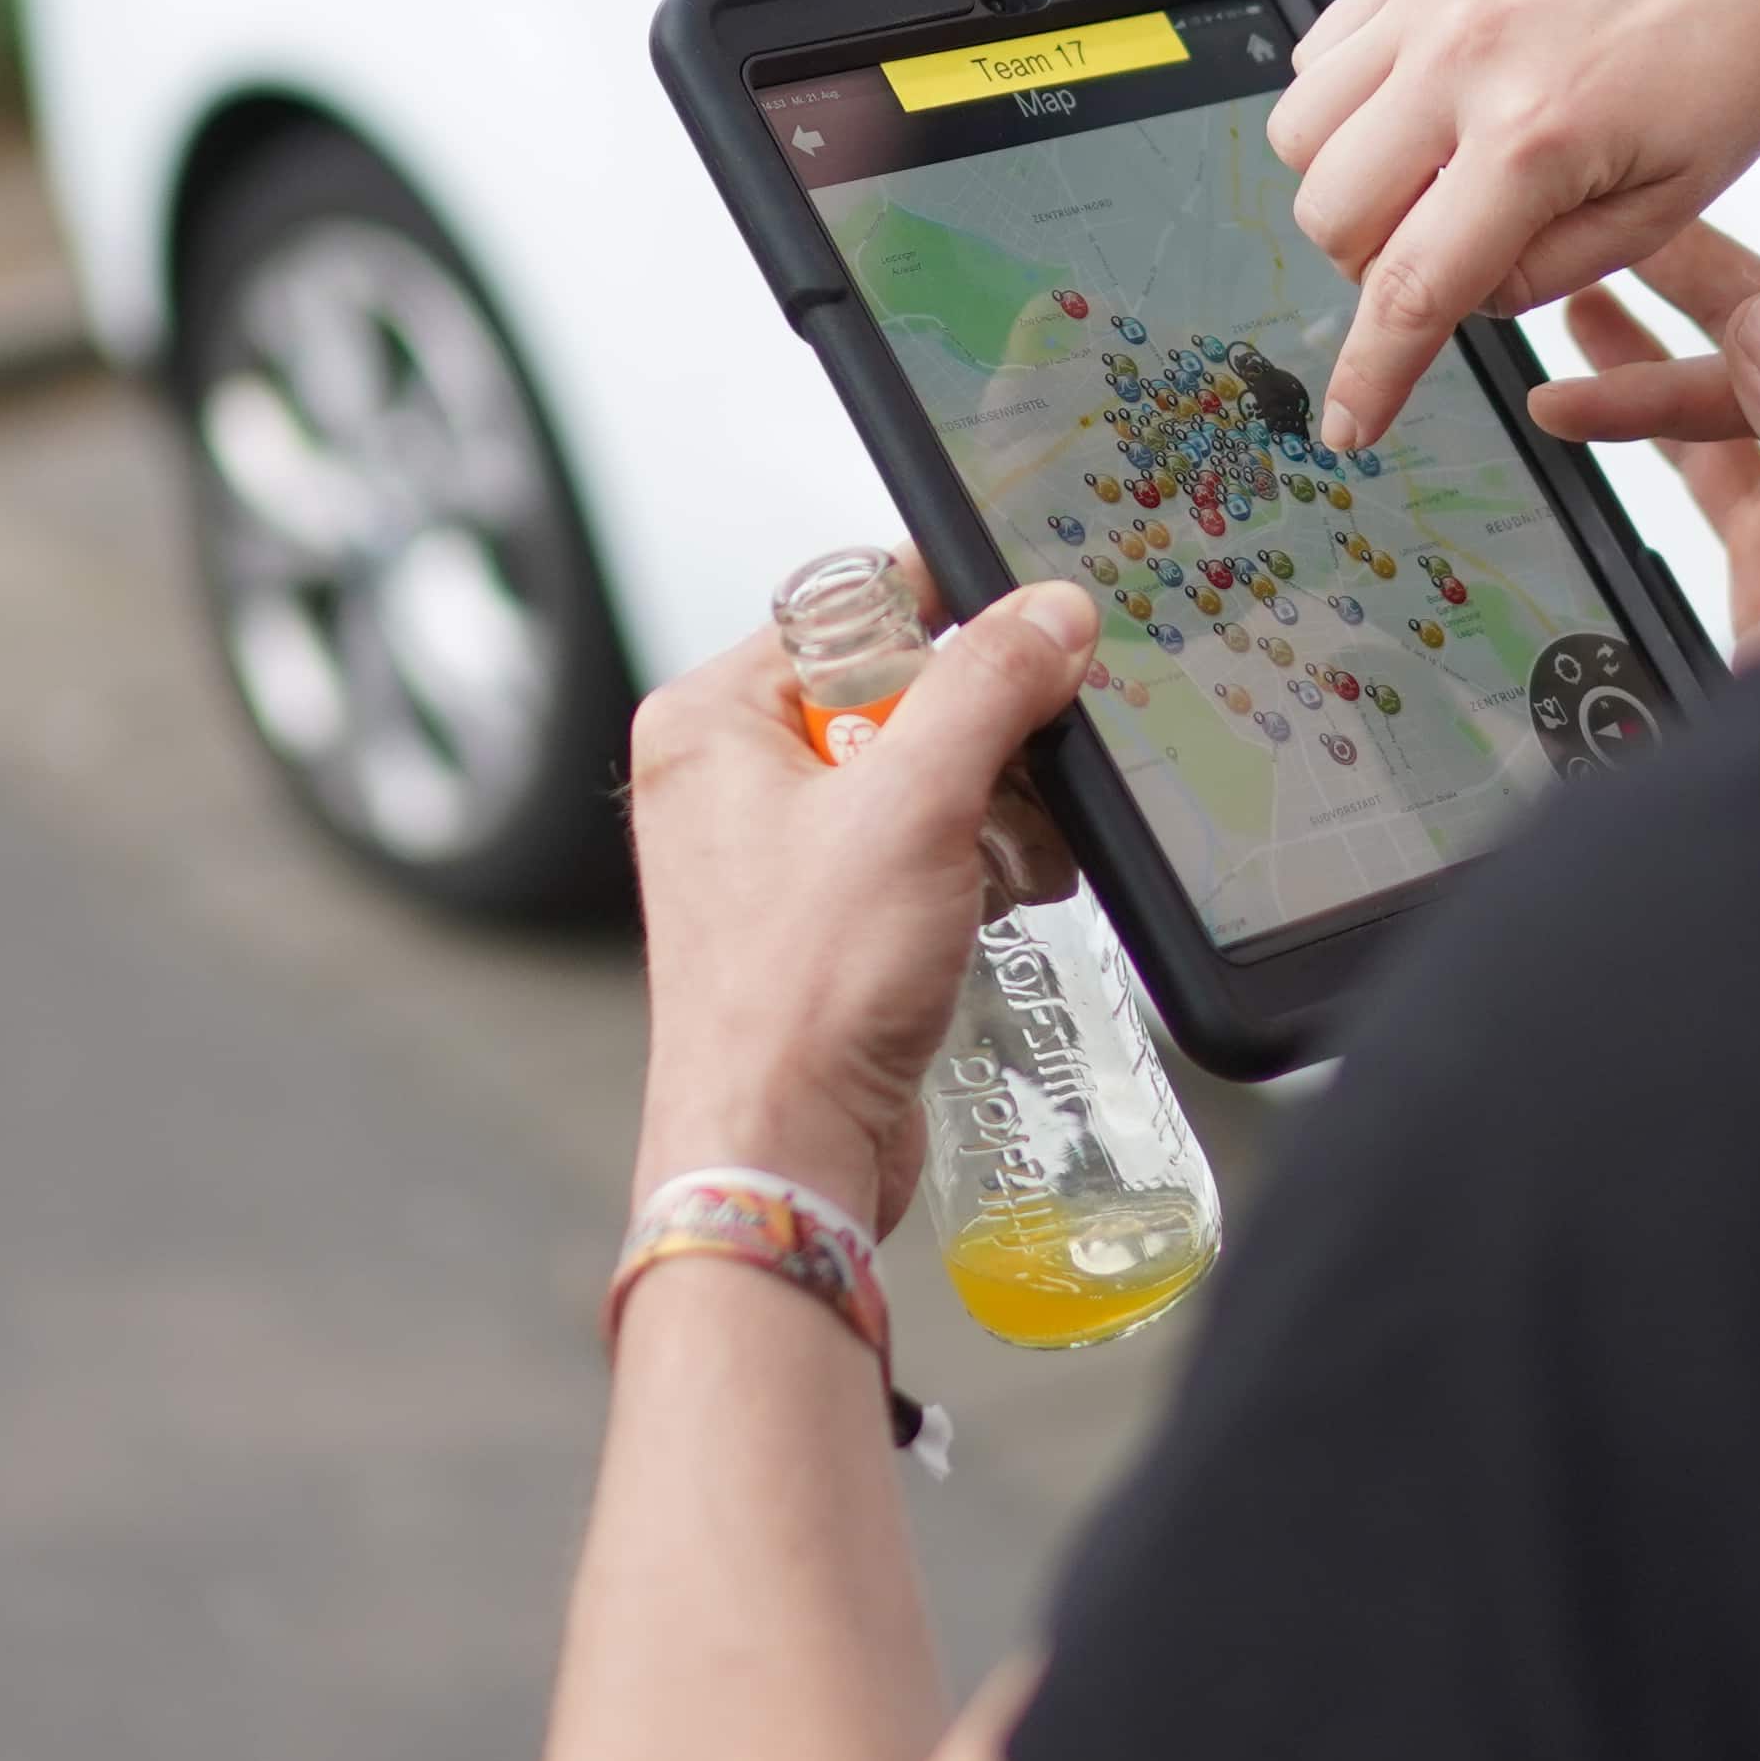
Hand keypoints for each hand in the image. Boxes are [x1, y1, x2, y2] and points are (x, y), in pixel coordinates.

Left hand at [622, 569, 1099, 1232]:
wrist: (780, 1151)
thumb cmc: (799, 994)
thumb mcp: (914, 807)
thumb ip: (988, 688)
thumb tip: (1046, 613)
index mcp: (713, 720)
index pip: (849, 609)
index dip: (950, 617)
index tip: (1038, 628)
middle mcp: (727, 778)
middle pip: (892, 695)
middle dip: (982, 744)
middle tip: (1030, 781)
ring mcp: (768, 854)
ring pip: (913, 779)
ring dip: (989, 813)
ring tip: (1019, 861)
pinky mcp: (814, 920)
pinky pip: (910, 852)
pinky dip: (967, 866)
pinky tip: (1002, 901)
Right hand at [1273, 0, 1759, 451]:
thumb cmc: (1735, 66)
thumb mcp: (1663, 214)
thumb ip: (1542, 274)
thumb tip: (1453, 297)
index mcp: (1535, 136)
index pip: (1411, 286)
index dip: (1369, 373)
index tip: (1350, 423)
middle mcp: (1463, 56)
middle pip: (1331, 212)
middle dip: (1373, 264)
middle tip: (1448, 254)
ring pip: (1298, 131)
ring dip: (1348, 182)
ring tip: (1433, 178)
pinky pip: (1319, 50)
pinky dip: (1346, 100)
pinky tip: (1421, 111)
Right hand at [1532, 227, 1759, 668]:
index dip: (1702, 306)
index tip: (1623, 250)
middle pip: (1757, 350)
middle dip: (1661, 302)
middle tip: (1577, 234)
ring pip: (1720, 396)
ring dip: (1638, 356)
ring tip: (1557, 299)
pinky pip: (1703, 459)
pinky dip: (1642, 417)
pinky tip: (1586, 382)